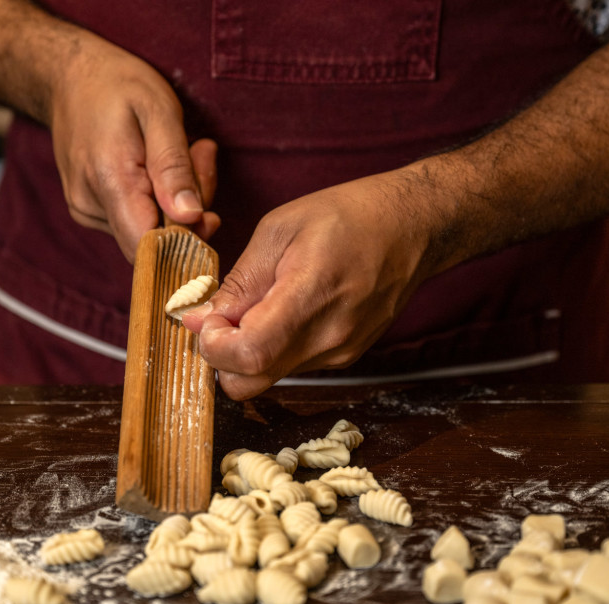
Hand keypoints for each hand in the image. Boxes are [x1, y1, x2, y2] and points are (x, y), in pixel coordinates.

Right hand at [49, 35, 219, 261]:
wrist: (69, 76)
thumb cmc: (118, 86)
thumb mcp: (158, 111)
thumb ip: (174, 166)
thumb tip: (191, 217)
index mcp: (109, 182)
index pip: (150, 248)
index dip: (187, 240)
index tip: (209, 210)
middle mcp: (90, 206)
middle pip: (155, 242)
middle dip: (190, 212)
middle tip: (202, 154)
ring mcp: (86, 211)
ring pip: (148, 232)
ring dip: (178, 201)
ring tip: (183, 151)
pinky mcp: (89, 211)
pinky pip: (135, 221)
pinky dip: (159, 200)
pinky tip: (161, 165)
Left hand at [184, 167, 459, 399]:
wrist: (411, 227)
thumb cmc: (347, 216)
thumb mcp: (279, 230)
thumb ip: (238, 283)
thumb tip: (197, 319)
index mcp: (311, 295)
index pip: (249, 355)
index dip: (213, 346)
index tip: (206, 320)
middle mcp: (329, 337)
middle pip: (250, 383)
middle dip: (221, 359)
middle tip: (221, 319)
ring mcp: (340, 353)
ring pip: (268, 379)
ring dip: (246, 353)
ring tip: (258, 305)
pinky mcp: (345, 358)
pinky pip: (291, 368)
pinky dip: (272, 349)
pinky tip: (282, 312)